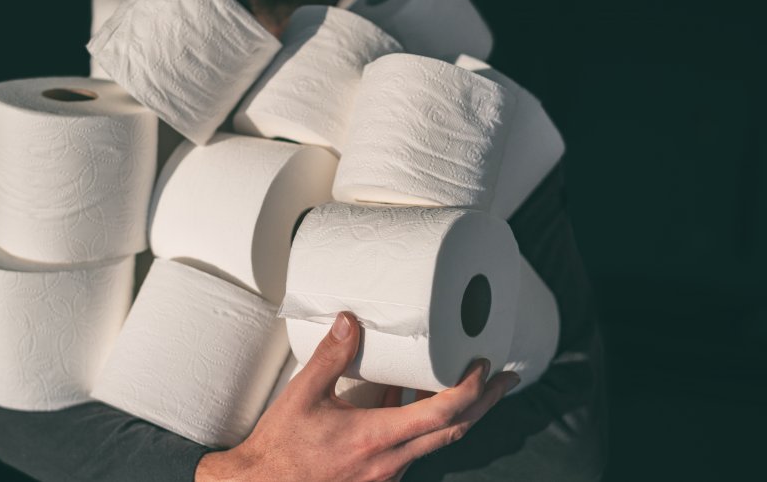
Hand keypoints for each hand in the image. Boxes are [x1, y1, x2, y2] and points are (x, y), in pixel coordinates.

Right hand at [195, 312, 519, 481]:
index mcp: (377, 438)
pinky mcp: (379, 476)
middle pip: (456, 432)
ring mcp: (388, 473)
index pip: (442, 415)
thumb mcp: (303, 395)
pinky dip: (429, 425)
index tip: (483, 365)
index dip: (470, 390)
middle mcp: (391, 461)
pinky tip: (419, 402)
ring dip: (462, 415)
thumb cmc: (282, 447)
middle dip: (486, 403)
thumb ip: (331, 356)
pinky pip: (415, 448)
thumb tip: (351, 321)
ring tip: (476, 387)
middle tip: (506, 377)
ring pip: (438, 443)